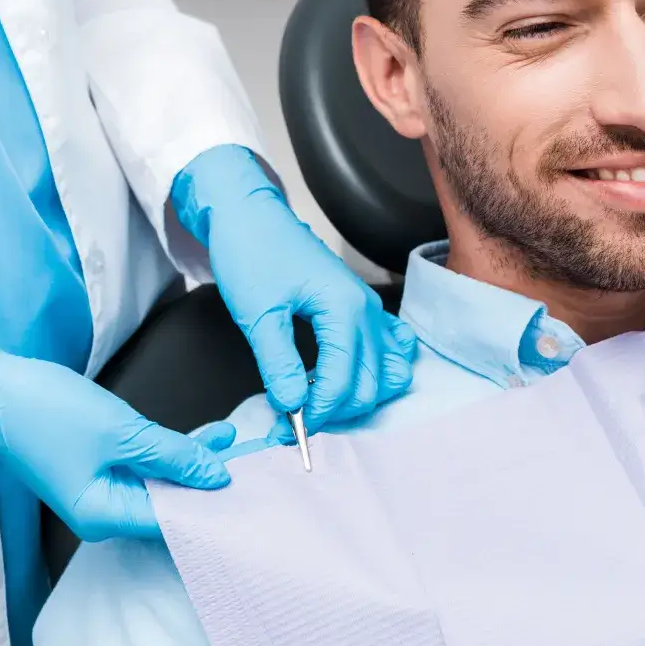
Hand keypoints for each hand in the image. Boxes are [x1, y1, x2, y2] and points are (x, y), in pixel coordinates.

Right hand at [0, 346, 234, 540]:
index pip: (173, 521)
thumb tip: (217, 476)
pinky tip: (209, 437)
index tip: (253, 490)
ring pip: (165, 481)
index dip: (213, 505)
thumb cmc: (49, 412)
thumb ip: (174, 455)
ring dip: (197, 459)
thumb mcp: (123, 432)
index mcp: (103, 515)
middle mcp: (104, 511)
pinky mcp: (103, 467)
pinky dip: (176, 451)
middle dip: (211, 480)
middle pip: (172, 502)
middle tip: (255, 462)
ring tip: (235, 439)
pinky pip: (150, 465)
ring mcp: (103, 490)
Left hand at [173, 145, 416, 436]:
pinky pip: (393, 348)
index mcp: (344, 309)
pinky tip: (347, 376)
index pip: (342, 380)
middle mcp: (367, 311)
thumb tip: (291, 406)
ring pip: (389, 372)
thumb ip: (278, 363)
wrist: (251, 216)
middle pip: (371, 384)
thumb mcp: (258, 313)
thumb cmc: (252, 254)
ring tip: (321, 402)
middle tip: (293, 423)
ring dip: (360, 396)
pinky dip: (379, 370)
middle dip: (336, 411)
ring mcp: (371, 309)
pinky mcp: (365, 309)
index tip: (287, 430)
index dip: (318, 413)